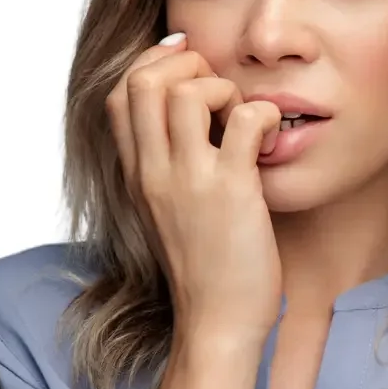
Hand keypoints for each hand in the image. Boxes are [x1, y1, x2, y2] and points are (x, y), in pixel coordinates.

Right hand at [105, 36, 284, 347]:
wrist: (216, 324)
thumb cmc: (204, 270)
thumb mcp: (166, 212)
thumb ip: (167, 168)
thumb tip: (192, 121)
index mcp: (137, 174)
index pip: (117, 93)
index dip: (153, 66)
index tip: (188, 70)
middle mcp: (154, 172)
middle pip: (141, 80)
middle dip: (185, 64)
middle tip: (218, 90)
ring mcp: (190, 181)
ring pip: (188, 91)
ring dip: (224, 88)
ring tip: (242, 119)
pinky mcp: (232, 192)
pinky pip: (245, 121)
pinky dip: (265, 116)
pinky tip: (271, 142)